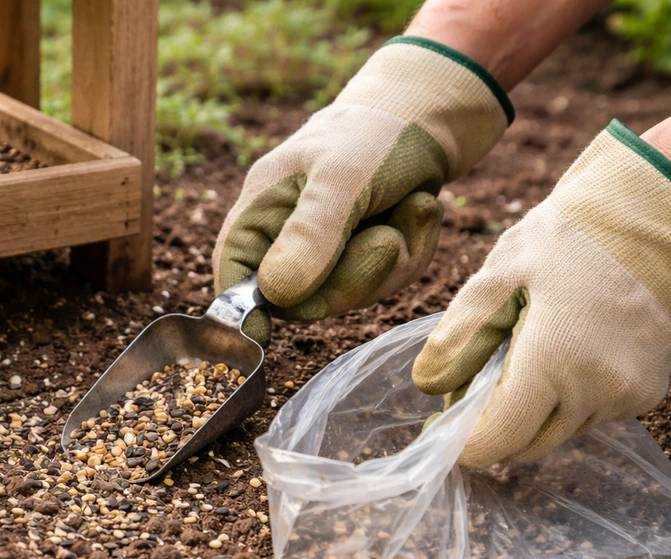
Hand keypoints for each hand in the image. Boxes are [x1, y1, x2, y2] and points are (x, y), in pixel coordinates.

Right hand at [213, 36, 511, 344]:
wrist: (437, 107)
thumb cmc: (377, 133)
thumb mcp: (343, 178)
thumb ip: (311, 235)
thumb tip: (275, 296)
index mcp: (262, 209)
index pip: (233, 274)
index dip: (241, 313)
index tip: (260, 340)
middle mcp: (288, 234)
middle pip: (300, 300)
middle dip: (354, 276)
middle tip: (385, 239)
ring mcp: (329, 248)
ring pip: (350, 294)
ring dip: (395, 256)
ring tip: (412, 207)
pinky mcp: (366, 253)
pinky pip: (385, 281)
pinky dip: (414, 248)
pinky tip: (421, 209)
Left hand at [413, 120, 670, 466]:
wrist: (654, 221)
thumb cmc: (571, 240)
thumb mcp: (499, 276)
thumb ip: (460, 335)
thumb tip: (426, 384)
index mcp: (556, 361)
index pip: (499, 438)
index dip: (462, 443)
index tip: (438, 426)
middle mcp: (598, 390)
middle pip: (525, 445)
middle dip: (490, 428)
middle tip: (468, 388)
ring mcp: (626, 396)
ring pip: (556, 433)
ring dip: (527, 415)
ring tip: (515, 360)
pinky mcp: (645, 394)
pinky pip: (587, 417)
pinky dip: (561, 403)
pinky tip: (556, 358)